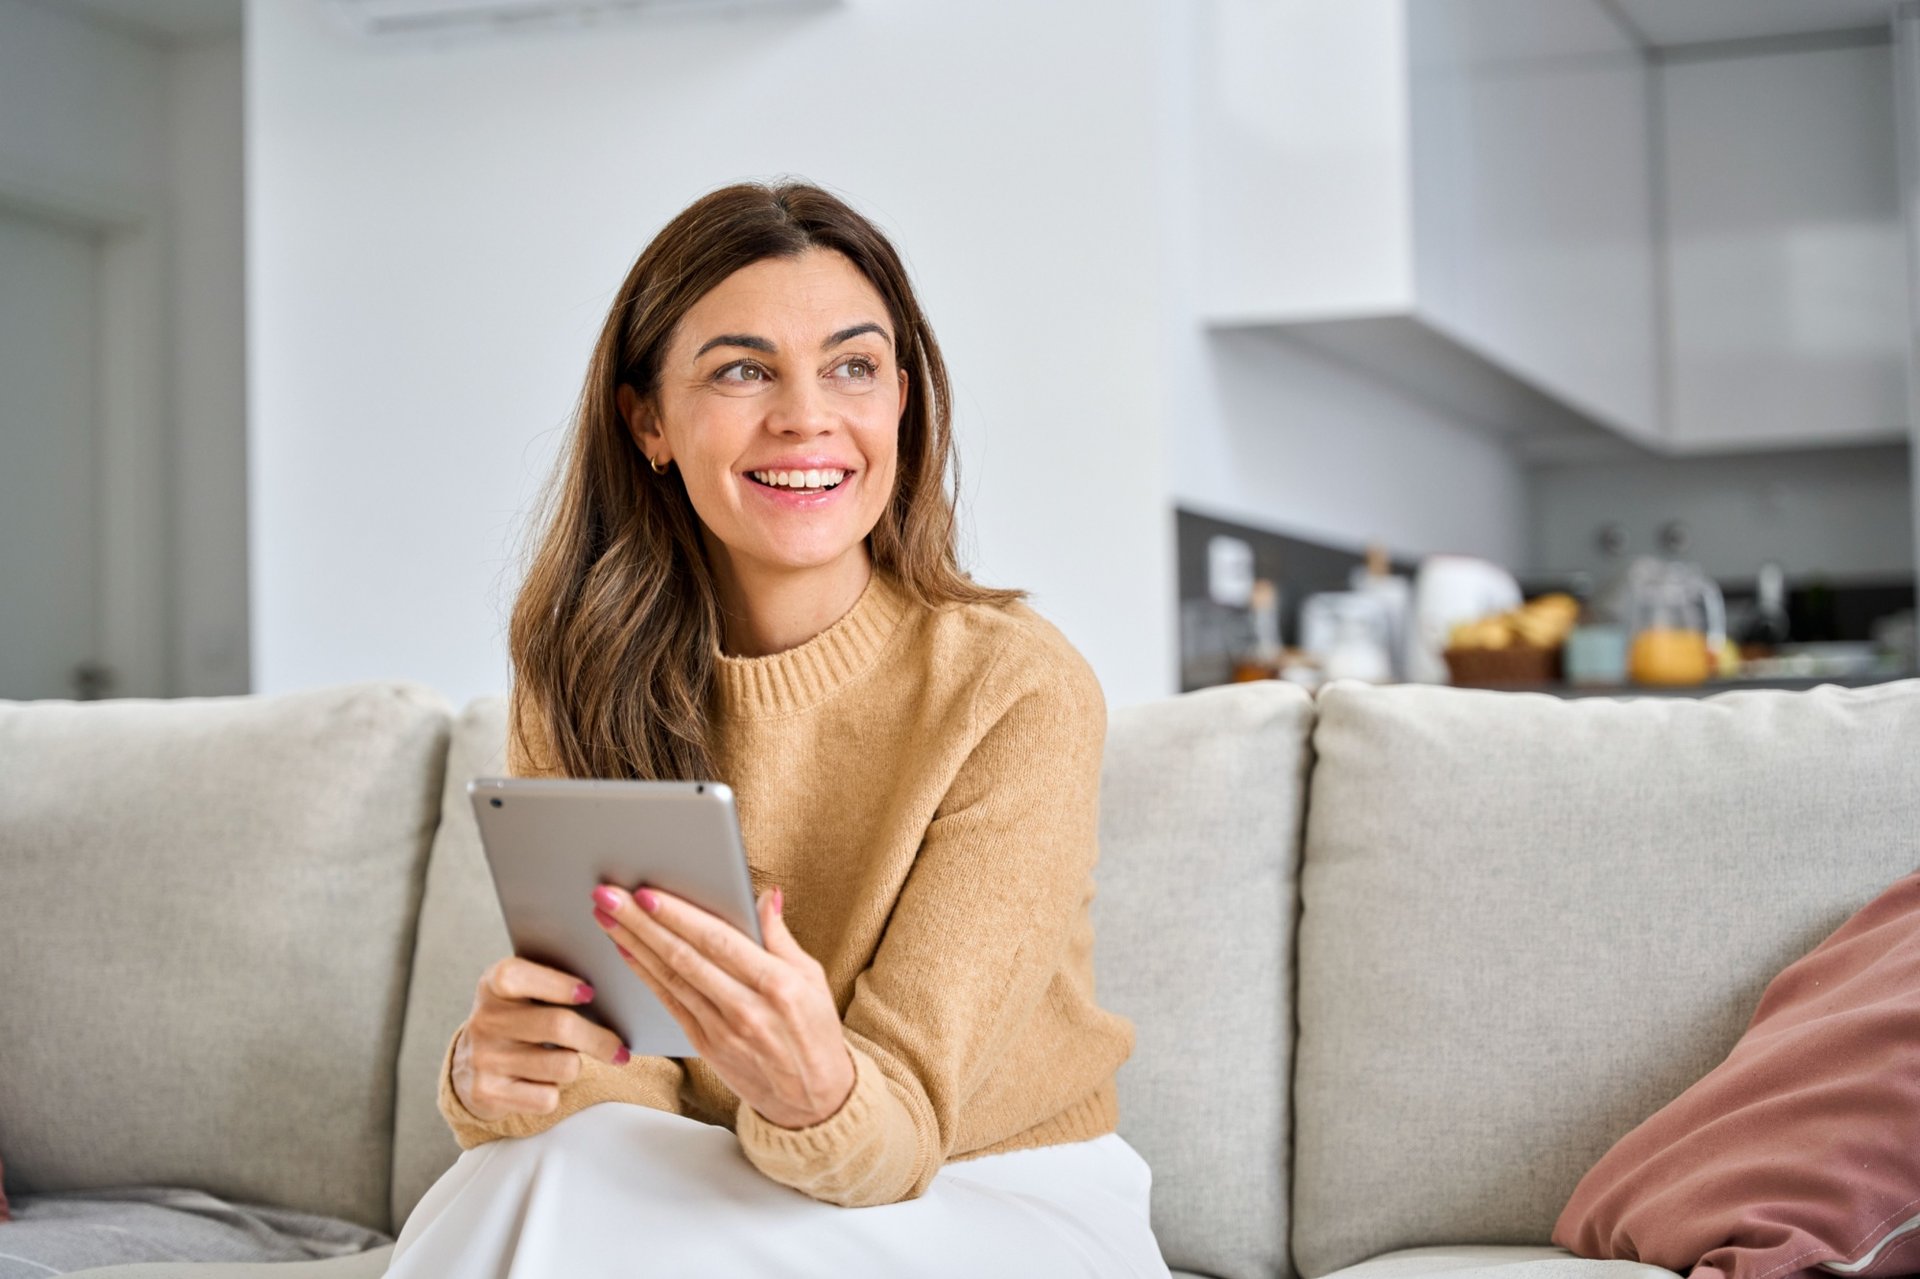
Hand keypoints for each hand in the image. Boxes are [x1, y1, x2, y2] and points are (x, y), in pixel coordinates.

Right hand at [452, 955, 631, 1120]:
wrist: (470, 1065)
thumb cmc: (517, 1020)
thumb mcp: (523, 995)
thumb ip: (556, 987)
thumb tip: (614, 997)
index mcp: (492, 985)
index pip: (517, 977)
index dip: (557, 984)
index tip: (590, 993)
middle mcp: (484, 1020)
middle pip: (558, 1026)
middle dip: (599, 1039)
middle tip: (620, 1049)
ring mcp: (484, 1058)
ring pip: (562, 1066)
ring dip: (575, 1066)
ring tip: (566, 1061)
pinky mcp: (487, 1094)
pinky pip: (547, 1098)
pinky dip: (555, 1092)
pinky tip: (543, 1082)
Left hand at [591, 882, 854, 1129]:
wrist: (811, 1100)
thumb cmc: (814, 1031)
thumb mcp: (812, 977)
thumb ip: (781, 936)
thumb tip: (764, 896)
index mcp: (777, 984)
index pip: (718, 941)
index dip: (679, 916)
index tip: (647, 893)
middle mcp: (745, 1008)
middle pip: (684, 957)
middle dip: (641, 923)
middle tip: (607, 896)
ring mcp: (721, 1031)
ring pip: (670, 979)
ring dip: (634, 945)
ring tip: (607, 917)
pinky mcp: (705, 1046)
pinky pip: (669, 1003)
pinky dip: (646, 976)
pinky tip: (627, 953)